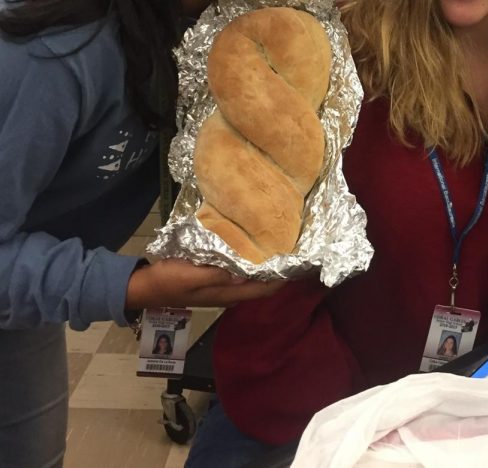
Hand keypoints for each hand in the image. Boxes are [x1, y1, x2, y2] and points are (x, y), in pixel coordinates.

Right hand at [124, 258, 284, 311]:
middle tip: (292, 244)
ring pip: (251, 277)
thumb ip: (218, 275)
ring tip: (277, 241)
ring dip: (264, 264)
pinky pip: (238, 271)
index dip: (282, 278)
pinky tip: (251, 245)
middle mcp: (229, 293)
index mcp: (227, 294)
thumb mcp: (191, 276)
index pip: (263, 290)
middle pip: (261, 284)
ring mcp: (221, 287)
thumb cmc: (167, 281)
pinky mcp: (213, 279)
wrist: (143, 287)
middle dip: (277, 268)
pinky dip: (248, 261)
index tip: (297, 259)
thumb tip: (248, 274)